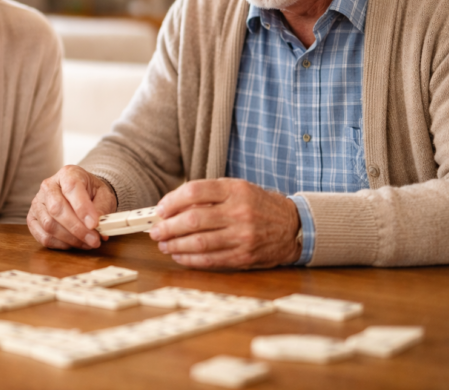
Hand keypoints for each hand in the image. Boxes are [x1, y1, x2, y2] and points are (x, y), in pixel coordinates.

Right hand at [27, 165, 117, 249]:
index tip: (94, 224)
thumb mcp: (104, 196)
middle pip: (57, 208)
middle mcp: (48, 186)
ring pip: (49, 225)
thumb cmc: (92, 194)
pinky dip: (60, 244)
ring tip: (88, 243)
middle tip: (94, 240)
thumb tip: (97, 225)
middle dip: (77, 228)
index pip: (72, 188)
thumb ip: (102, 208)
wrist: (82, 196)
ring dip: (70, 239)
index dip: (82, 208)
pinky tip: (74, 243)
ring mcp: (37, 203)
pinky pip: (43, 236)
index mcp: (67, 174)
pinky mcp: (32, 219)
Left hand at [148, 178, 300, 269]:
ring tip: (164, 244)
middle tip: (155, 231)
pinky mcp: (244, 256)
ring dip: (175, 245)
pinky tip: (179, 255)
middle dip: (168, 227)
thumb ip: (209, 194)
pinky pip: (210, 260)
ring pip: (199, 242)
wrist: (293, 226)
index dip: (172, 202)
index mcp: (235, 190)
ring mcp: (242, 236)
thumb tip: (173, 206)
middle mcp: (239, 212)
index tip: (160, 209)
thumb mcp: (238, 189)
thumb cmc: (258, 206)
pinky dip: (190, 259)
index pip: (194, 192)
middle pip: (193, 220)